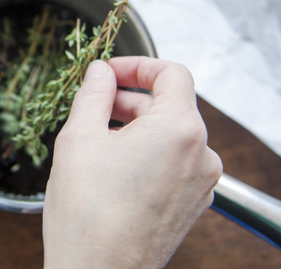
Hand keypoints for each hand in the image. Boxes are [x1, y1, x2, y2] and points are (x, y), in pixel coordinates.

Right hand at [42, 56, 222, 267]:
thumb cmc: (89, 216)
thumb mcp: (79, 138)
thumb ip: (93, 94)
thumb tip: (99, 73)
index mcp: (180, 129)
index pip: (172, 74)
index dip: (138, 65)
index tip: (110, 72)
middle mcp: (201, 155)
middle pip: (172, 105)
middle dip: (132, 98)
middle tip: (95, 104)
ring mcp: (201, 183)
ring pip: (172, 136)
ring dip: (139, 128)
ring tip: (100, 139)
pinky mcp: (192, 205)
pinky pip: (175, 163)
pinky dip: (149, 154)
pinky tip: (115, 167)